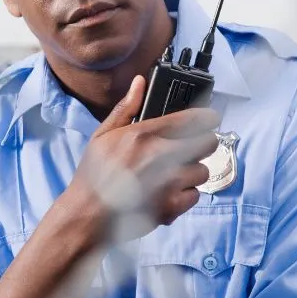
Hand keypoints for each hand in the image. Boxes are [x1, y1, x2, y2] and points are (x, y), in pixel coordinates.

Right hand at [62, 75, 220, 239]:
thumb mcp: (102, 135)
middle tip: (190, 149)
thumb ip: (125, 108)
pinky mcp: (172, 206)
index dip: (207, 118)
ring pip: (203, 171)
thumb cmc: (93, 175)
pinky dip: (184, 196)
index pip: (193, 119)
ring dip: (192, 172)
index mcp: (143, 135)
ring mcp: (168, 183)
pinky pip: (195, 196)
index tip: (209, 119)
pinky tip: (167, 193)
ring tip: (173, 175)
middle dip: (202, 144)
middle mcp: (160, 156)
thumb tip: (140, 82)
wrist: (87, 215)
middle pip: (208, 143)